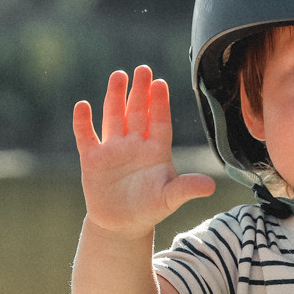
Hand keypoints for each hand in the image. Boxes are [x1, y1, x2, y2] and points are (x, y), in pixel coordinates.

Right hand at [72, 66, 214, 237]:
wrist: (122, 224)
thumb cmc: (149, 208)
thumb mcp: (170, 199)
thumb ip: (187, 188)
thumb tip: (212, 186)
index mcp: (156, 150)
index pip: (160, 121)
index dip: (160, 103)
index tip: (161, 83)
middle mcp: (135, 144)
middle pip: (138, 112)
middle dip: (140, 91)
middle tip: (143, 69)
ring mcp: (113, 150)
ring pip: (114, 117)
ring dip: (115, 97)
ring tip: (118, 75)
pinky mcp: (92, 159)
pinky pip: (86, 137)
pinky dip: (83, 122)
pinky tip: (82, 106)